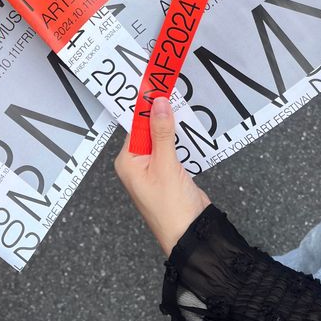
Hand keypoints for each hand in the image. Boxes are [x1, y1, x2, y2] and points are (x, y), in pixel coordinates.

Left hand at [115, 97, 210, 254]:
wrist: (193, 235)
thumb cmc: (172, 207)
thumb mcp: (165, 165)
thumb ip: (162, 133)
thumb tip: (158, 103)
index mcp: (127, 162)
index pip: (135, 125)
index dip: (147, 106)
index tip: (157, 85)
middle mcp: (136, 164)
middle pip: (148, 129)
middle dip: (162, 114)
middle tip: (173, 90)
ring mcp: (153, 168)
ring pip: (162, 137)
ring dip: (173, 126)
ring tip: (183, 105)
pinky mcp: (168, 172)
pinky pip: (172, 148)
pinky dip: (181, 139)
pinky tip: (189, 128)